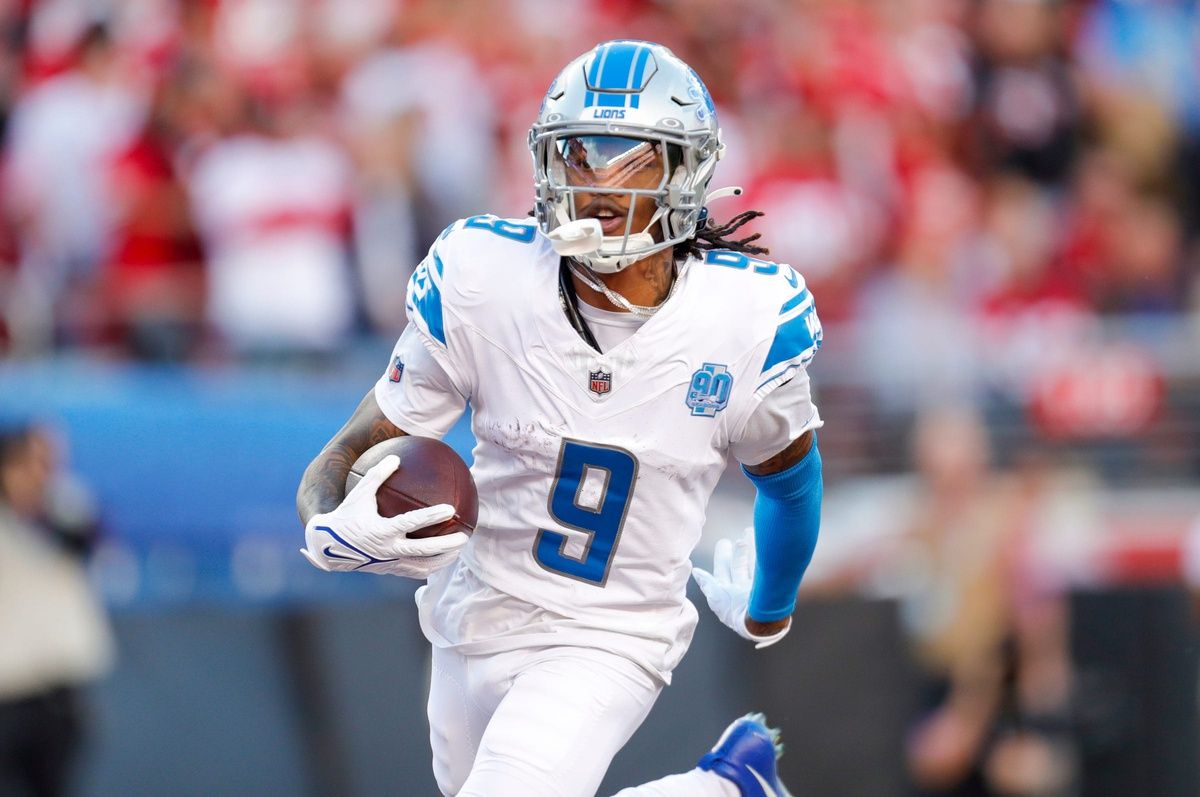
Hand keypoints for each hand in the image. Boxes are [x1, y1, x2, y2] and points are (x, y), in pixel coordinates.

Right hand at [300, 454, 467, 578]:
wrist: (328, 547)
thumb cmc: (346, 515)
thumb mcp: (358, 493)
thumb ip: (377, 475)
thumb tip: (396, 457)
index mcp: (381, 531)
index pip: (411, 523)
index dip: (432, 516)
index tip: (450, 509)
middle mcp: (387, 550)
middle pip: (423, 550)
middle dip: (446, 545)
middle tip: (464, 537)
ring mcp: (389, 563)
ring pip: (422, 566)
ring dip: (442, 560)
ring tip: (459, 551)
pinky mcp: (389, 570)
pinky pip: (414, 571)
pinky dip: (430, 567)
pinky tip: (442, 559)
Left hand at [692, 528, 790, 648]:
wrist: (758, 621)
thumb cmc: (735, 611)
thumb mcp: (717, 597)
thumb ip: (707, 583)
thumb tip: (695, 571)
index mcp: (726, 594)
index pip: (722, 572)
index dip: (722, 558)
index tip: (724, 543)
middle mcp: (741, 591)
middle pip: (739, 567)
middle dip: (738, 552)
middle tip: (739, 538)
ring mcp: (755, 589)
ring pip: (752, 565)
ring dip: (751, 549)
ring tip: (749, 532)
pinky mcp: (768, 587)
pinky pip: (764, 568)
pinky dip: (764, 556)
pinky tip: (764, 544)